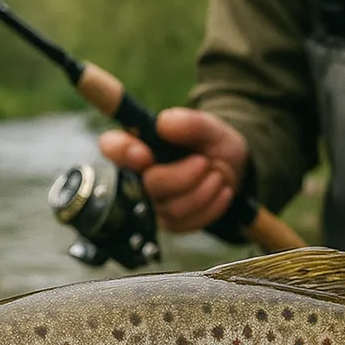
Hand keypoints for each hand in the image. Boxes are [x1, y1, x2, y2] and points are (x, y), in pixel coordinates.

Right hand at [98, 107, 249, 231]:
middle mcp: (140, 176)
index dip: (122, 152)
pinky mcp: (171, 222)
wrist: (233, 170)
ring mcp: (154, 203)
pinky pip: (188, 222)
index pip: (112, 147)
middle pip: (149, 185)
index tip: (144, 155)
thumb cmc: (210, 144)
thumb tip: (164, 123)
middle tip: (204, 162)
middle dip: (182, 176)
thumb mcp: (208, 127)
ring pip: (172, 208)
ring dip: (203, 190)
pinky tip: (220, 191)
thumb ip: (189, 122)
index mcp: (139, 144)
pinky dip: (212, 205)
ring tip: (217, 175)